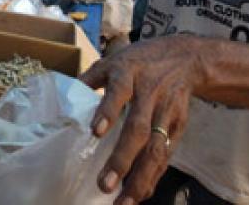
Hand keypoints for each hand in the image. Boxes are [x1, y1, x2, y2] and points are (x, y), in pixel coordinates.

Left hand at [79, 35, 204, 203]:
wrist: (185, 58)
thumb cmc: (138, 62)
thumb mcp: (112, 61)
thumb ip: (90, 78)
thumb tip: (64, 95)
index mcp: (128, 74)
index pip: (118, 92)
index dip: (108, 111)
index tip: (95, 132)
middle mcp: (149, 94)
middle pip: (138, 129)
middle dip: (122, 159)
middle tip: (104, 184)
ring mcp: (166, 113)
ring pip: (155, 148)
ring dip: (140, 178)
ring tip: (122, 201)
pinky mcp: (178, 127)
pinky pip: (165, 156)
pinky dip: (153, 177)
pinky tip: (139, 195)